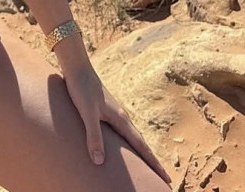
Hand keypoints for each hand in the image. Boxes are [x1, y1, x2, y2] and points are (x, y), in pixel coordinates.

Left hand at [60, 59, 171, 185]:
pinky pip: (125, 131)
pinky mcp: (108, 110)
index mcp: (121, 119)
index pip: (141, 146)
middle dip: (152, 161)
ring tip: (148, 165)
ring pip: (134, 136)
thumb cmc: (81, 89)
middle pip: (141, 143)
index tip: (167, 178)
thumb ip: (93, 136)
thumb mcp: (87, 114)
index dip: (153, 163)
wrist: (77, 67)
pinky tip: (126, 145)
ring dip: (142, 151)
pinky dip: (131, 142)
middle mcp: (123, 117)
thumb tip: (99, 162)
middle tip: (164, 177)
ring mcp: (116, 113)